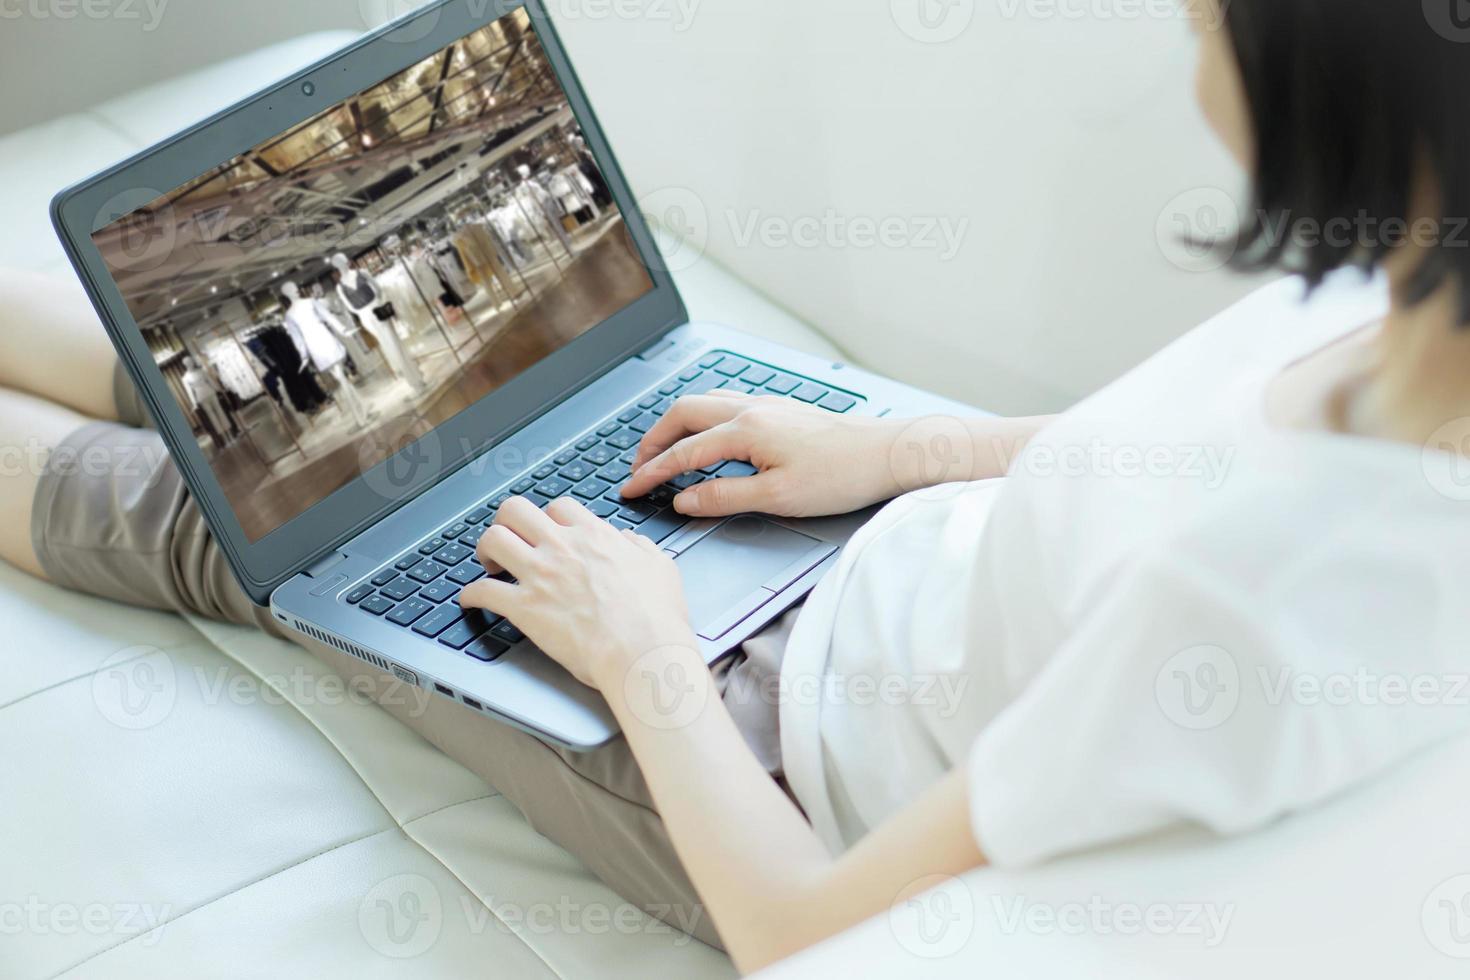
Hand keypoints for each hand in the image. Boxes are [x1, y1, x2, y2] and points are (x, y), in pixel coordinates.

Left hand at [459, 496, 694, 689]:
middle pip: (515, 510)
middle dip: (506, 522)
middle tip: (508, 539)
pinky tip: (470, 601)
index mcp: (594, 536)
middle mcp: (562, 548)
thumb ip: (639, 548)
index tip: (546, 531)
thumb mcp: (660, 567)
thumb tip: (627, 540)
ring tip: (487, 564)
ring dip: (484, 550)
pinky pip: (482, 591)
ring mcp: (540, 575)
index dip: (547, 518)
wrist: (642, 651)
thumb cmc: (655, 617)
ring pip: (492, 540)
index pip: (558, 507)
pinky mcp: (524, 607)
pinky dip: (470, 595)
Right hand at [620, 391, 905, 518]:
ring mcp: (766, 404)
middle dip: (653, 440)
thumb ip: (724, 498)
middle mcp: (751, 409)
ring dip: (676, 424)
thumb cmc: (840, 475)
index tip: (630, 489)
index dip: (652, 473)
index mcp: (745, 430)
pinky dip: (702, 418)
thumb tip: (684, 500)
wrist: (886, 453)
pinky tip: (707, 433)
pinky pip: (725, 404)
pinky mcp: (780, 409)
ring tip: (663, 448)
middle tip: (637, 466)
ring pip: (704, 403)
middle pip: (683, 413)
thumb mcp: (777, 498)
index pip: (683, 453)